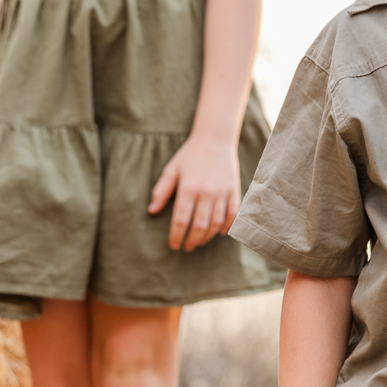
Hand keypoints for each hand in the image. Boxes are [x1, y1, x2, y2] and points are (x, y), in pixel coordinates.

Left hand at [149, 132, 241, 250]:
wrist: (215, 139)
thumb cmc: (190, 155)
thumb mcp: (171, 170)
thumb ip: (161, 191)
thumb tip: (152, 211)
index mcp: (188, 188)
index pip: (180, 219)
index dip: (176, 235)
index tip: (174, 245)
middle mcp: (206, 192)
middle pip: (199, 225)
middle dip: (192, 240)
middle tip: (186, 247)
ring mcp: (222, 192)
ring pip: (215, 223)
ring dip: (207, 236)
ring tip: (199, 242)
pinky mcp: (234, 191)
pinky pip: (232, 214)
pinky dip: (226, 226)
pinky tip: (218, 233)